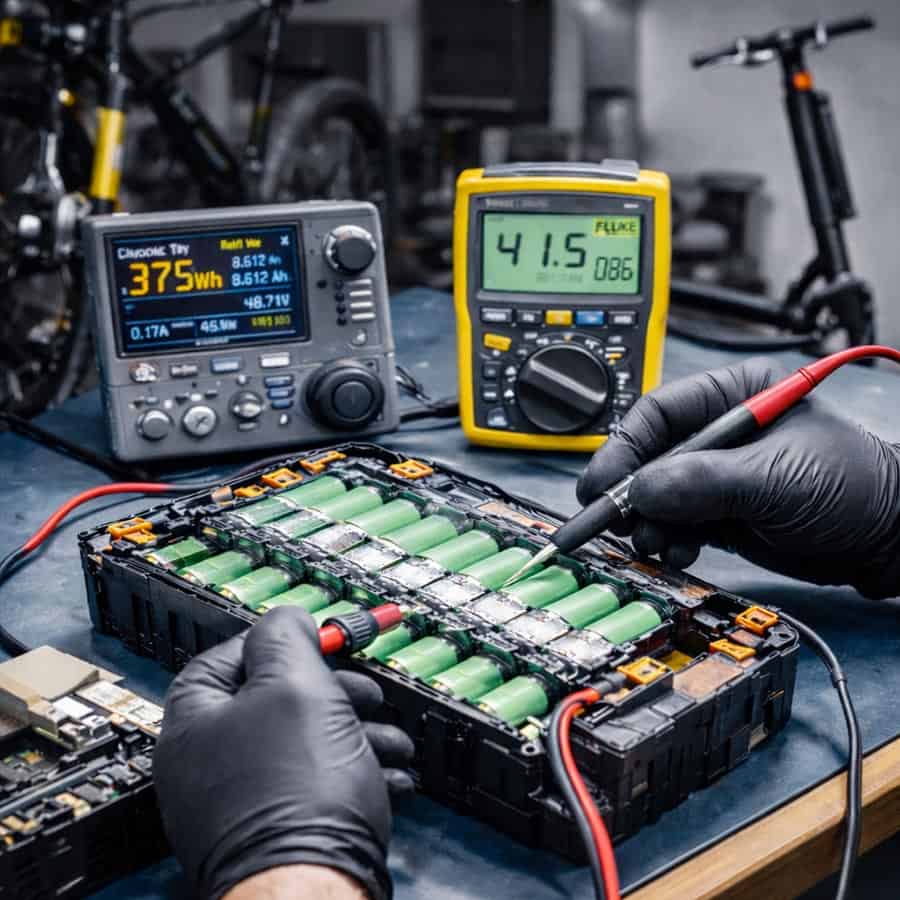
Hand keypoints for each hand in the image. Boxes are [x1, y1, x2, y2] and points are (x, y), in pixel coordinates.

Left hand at [153, 606, 414, 899]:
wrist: (314, 888)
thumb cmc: (297, 790)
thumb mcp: (295, 684)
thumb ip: (287, 638)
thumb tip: (286, 618)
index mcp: (194, 725)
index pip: (224, 660)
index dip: (274, 644)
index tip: (314, 640)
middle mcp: (207, 767)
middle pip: (273, 704)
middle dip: (333, 694)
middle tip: (367, 693)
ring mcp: (239, 806)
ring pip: (302, 745)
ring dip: (354, 733)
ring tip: (395, 742)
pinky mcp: (274, 834)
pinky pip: (313, 786)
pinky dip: (352, 772)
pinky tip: (389, 776)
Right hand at [577, 357, 899, 598]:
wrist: (889, 540)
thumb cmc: (853, 486)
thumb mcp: (775, 477)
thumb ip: (702, 482)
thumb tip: (639, 492)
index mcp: (734, 396)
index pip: (659, 413)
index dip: (623, 447)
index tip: (601, 484)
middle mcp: (719, 432)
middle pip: (649, 456)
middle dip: (631, 491)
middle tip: (616, 521)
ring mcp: (718, 474)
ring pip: (656, 494)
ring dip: (647, 522)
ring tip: (655, 544)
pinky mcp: (720, 511)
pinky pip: (674, 522)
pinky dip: (667, 539)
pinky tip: (676, 551)